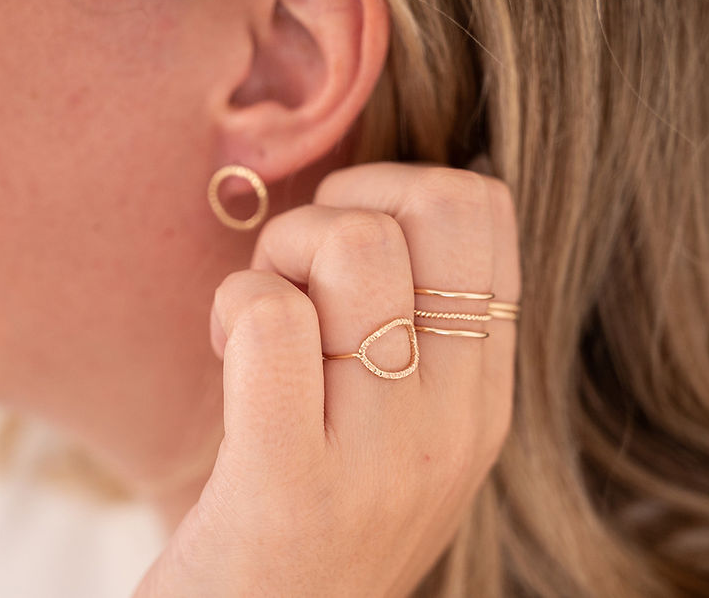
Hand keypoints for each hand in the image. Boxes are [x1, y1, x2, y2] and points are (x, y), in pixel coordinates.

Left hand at [134, 162, 520, 596]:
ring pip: (349, 249)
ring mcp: (381, 458)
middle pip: (433, 208)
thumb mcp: (391, 431)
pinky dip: (234, 307)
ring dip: (276, 257)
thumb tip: (373, 204)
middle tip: (296, 274)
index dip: (400, 189)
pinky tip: (224, 355)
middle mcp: (452, 423)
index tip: (346, 241)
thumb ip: (407, 334)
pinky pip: (271, 319)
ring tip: (254, 325)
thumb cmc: (307, 518)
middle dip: (341, 207)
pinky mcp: (288, 485)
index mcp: (481, 398)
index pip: (485, 214)